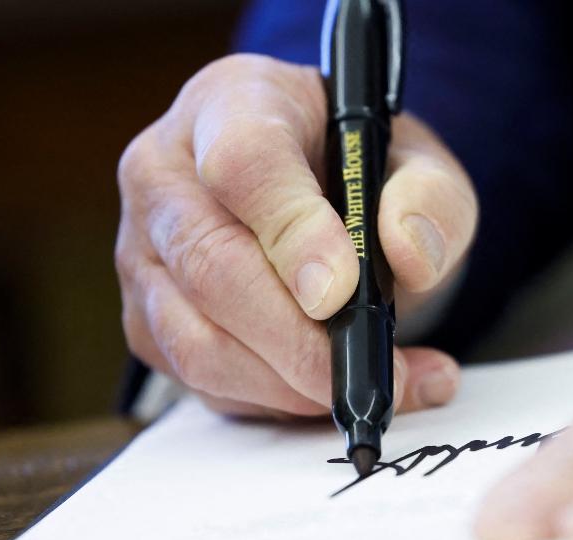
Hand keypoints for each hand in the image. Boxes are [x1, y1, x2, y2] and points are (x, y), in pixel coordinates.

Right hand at [116, 54, 476, 418]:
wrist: (312, 191)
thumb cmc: (356, 169)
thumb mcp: (418, 162)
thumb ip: (429, 197)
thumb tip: (409, 254)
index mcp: (230, 104)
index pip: (243, 163)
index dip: (292, 232)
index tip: (343, 290)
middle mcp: (164, 174)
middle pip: (210, 266)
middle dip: (298, 339)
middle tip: (376, 371)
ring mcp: (143, 253)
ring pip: (198, 341)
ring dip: (294, 384)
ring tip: (381, 384)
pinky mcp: (147, 322)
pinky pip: (202, 383)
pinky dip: (280, 403)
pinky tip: (338, 390)